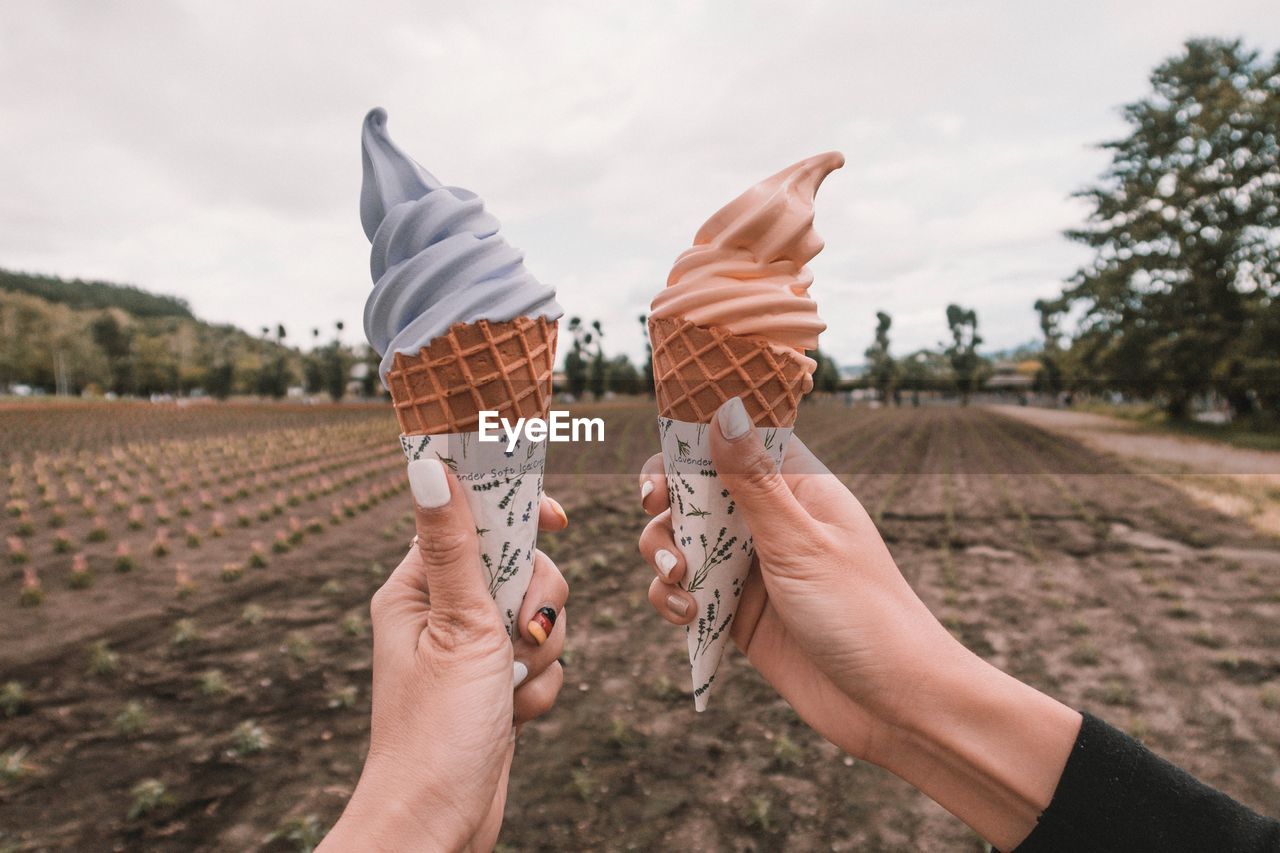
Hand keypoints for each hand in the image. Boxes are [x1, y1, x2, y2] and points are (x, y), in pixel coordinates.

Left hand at [322, 458, 567, 851]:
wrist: (440, 822)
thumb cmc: (435, 728)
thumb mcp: (458, 626)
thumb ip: (456, 545)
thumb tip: (428, 465)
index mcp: (416, 587)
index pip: (472, 518)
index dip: (518, 513)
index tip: (556, 519)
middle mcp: (442, 612)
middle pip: (522, 565)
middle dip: (536, 603)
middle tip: (517, 634)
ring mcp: (471, 650)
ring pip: (540, 614)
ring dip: (541, 653)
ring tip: (509, 687)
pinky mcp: (495, 684)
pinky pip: (543, 660)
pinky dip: (540, 688)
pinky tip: (514, 718)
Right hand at [639, 398, 1079, 850]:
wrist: (893, 704)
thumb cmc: (863, 614)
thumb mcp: (800, 543)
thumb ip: (753, 481)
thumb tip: (723, 408)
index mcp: (797, 489)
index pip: (733, 443)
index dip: (688, 448)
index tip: (662, 475)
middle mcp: (771, 522)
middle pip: (694, 492)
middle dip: (666, 508)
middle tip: (656, 517)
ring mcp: (752, 568)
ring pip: (683, 542)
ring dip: (664, 555)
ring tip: (679, 580)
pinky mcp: (737, 613)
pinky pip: (687, 591)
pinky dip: (673, 599)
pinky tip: (687, 615)